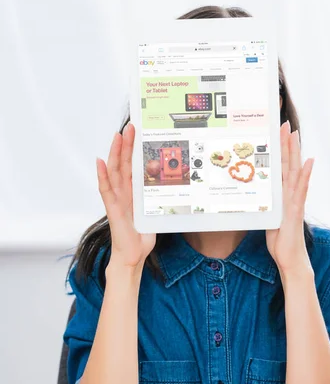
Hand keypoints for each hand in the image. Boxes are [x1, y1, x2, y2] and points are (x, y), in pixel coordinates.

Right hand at [96, 123, 155, 268]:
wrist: (133, 256)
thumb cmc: (141, 237)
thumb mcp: (155, 213)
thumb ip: (158, 199)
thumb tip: (175, 187)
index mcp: (133, 193)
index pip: (132, 166)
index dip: (134, 150)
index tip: (138, 133)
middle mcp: (123, 193)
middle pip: (123, 164)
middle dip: (126, 145)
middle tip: (129, 127)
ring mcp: (116, 199)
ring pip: (114, 171)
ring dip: (115, 153)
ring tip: (117, 136)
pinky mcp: (113, 208)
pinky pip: (106, 189)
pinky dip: (102, 175)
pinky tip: (100, 162)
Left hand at [266, 121, 313, 274]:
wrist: (290, 259)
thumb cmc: (279, 241)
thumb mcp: (267, 218)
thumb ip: (265, 205)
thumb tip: (255, 196)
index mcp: (282, 196)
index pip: (280, 168)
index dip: (278, 151)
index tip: (276, 133)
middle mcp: (290, 195)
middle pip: (288, 165)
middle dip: (286, 144)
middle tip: (285, 124)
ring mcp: (294, 201)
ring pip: (295, 172)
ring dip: (295, 152)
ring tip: (295, 134)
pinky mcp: (296, 210)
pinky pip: (301, 189)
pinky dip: (305, 174)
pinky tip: (309, 161)